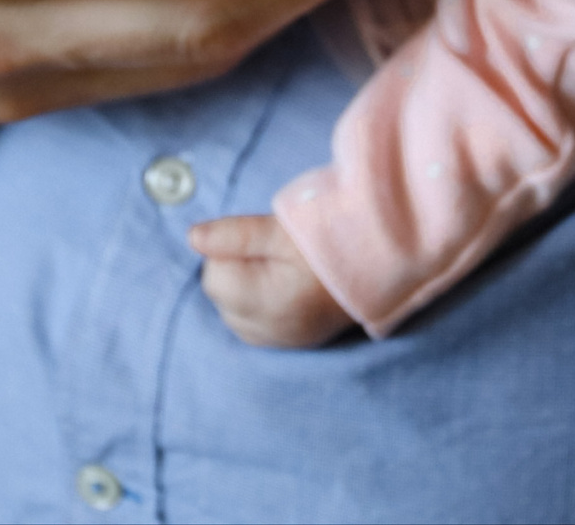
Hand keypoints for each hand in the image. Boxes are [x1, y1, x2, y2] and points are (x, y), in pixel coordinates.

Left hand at [188, 214, 353, 347]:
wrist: (382, 263)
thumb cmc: (332, 239)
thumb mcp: (281, 229)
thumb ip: (234, 234)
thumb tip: (192, 238)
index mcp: (266, 301)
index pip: (213, 276)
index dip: (229, 251)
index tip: (261, 241)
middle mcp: (271, 330)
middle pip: (222, 298)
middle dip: (236, 272)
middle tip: (275, 254)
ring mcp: (282, 341)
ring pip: (234, 315)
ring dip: (246, 291)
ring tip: (281, 271)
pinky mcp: (293, 344)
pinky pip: (253, 329)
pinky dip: (259, 309)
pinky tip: (283, 290)